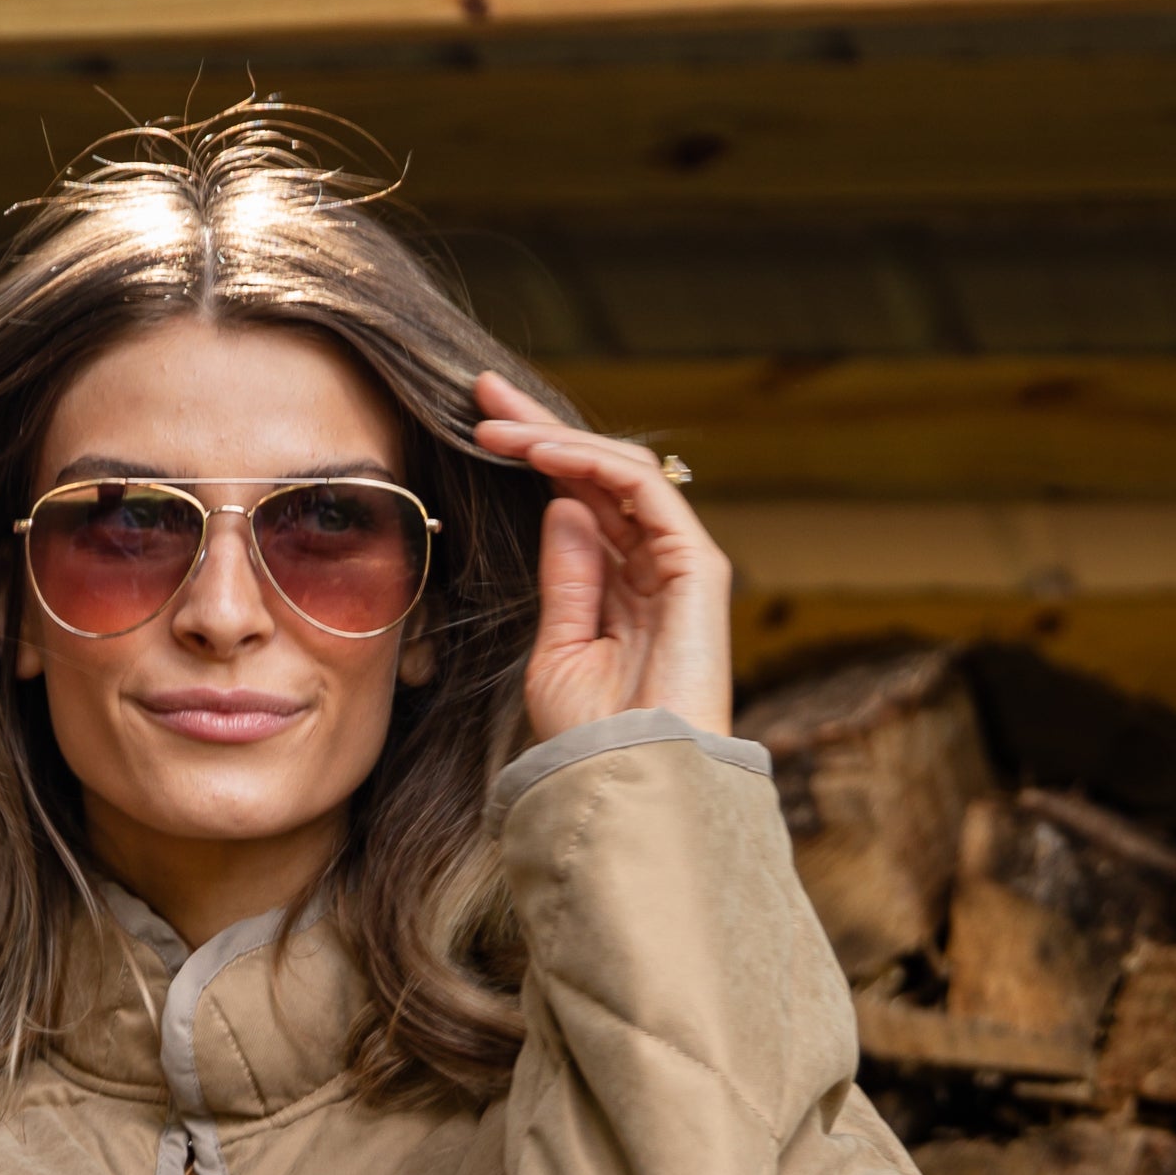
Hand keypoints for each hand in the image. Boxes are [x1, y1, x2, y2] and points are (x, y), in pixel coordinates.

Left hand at [472, 375, 733, 745]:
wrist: (630, 781)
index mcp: (620, 586)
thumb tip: (559, 505)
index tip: (477, 427)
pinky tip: (540, 452)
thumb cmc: (593, 736)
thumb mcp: (558, 648)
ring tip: (495, 425)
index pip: (577, 500)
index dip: (532, 459)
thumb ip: (565, 577)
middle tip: (480, 393)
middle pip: (596, 474)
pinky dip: (591, 464)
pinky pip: (644, 490)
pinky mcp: (698, 565)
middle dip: (538, 429)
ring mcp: (679, 562)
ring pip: (619, 470)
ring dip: (554, 439)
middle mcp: (653, 565)